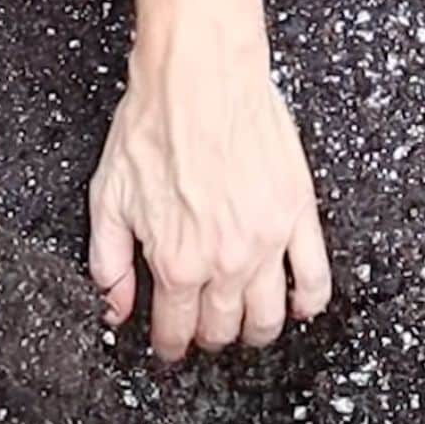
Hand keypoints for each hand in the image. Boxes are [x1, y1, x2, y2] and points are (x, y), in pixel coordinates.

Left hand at [87, 0, 331, 359]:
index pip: (176, 330)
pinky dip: (309, 303)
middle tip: (204, 331)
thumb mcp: (109, 197)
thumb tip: (115, 307)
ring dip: (256, 331)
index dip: (170, 346)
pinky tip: (300, 306)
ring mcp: (267, 242)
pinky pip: (315, 278)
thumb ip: (110, 262)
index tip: (170, 347)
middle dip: (209, 339)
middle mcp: (224, 261)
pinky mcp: (299, 216)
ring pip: (269, 316)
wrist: (200, 77)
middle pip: (224, 329)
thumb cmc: (156, 124)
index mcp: (176, 261)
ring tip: (247, 327)